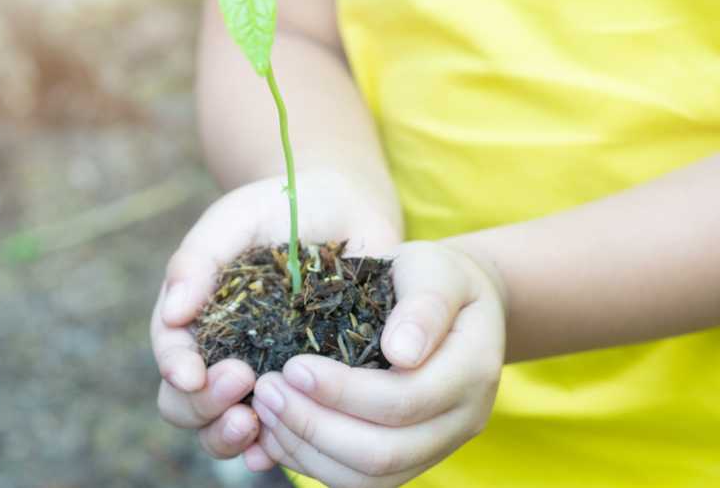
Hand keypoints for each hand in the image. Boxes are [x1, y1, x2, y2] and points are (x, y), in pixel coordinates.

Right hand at [151, 170, 400, 462]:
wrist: (344, 209)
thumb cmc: (280, 207)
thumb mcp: (235, 218)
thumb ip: (198, 258)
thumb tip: (173, 312)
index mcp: (195, 313)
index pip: (169, 351)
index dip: (175, 367)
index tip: (193, 372)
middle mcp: (219, 351)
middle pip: (186, 402)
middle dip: (203, 405)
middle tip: (240, 381)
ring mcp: (260, 374)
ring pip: (222, 427)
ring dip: (227, 435)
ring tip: (255, 421)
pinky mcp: (302, 390)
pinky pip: (276, 434)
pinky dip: (268, 450)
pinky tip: (277, 447)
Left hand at [246, 241, 507, 486]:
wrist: (454, 301)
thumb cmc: (436, 277)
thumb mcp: (434, 270)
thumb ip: (424, 305)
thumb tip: (402, 352)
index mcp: (471, 371)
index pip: (405, 401)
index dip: (343, 391)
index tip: (293, 366)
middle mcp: (460, 421)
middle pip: (383, 453)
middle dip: (315, 426)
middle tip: (267, 390)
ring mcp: (435, 446)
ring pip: (367, 478)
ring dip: (306, 449)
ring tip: (264, 407)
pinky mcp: (408, 456)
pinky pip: (357, 480)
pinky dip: (311, 461)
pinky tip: (275, 431)